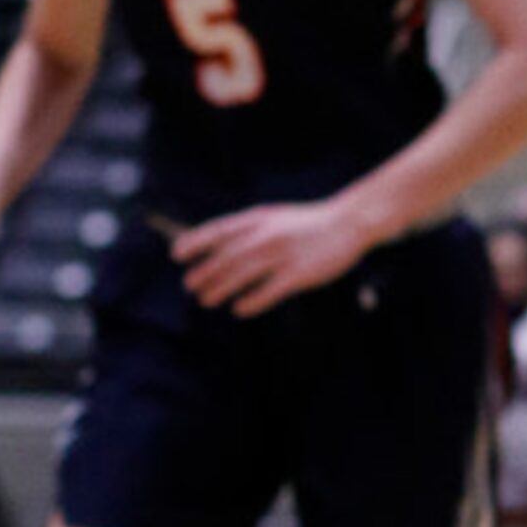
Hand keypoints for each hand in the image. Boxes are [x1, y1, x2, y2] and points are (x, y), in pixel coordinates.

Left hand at [173, 197, 375, 315]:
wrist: (350, 222)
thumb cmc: (307, 223)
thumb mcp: (274, 217)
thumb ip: (247, 230)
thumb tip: (212, 249)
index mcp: (261, 218)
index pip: (219, 230)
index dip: (195, 242)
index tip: (177, 255)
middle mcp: (268, 235)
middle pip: (226, 257)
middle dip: (204, 272)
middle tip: (191, 285)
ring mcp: (284, 254)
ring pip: (241, 275)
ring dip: (219, 289)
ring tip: (207, 300)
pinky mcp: (299, 274)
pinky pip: (267, 292)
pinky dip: (249, 302)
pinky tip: (240, 308)